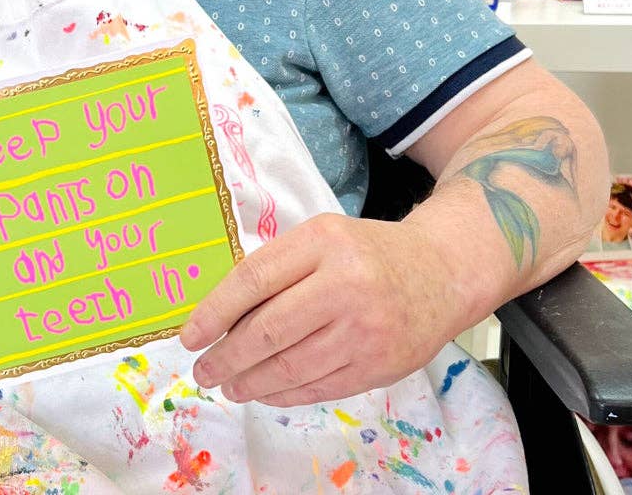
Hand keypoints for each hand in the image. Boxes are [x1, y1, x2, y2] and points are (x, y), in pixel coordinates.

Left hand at [179, 213, 455, 407]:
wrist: (441, 272)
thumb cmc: (367, 252)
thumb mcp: (322, 237)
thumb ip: (278, 266)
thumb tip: (221, 314)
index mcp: (323, 242)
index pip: (254, 280)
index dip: (214, 312)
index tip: (189, 335)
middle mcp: (345, 285)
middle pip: (269, 330)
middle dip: (226, 357)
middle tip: (203, 369)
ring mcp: (365, 330)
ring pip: (291, 366)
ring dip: (250, 382)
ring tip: (228, 385)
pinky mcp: (379, 366)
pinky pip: (318, 387)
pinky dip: (283, 394)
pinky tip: (263, 391)